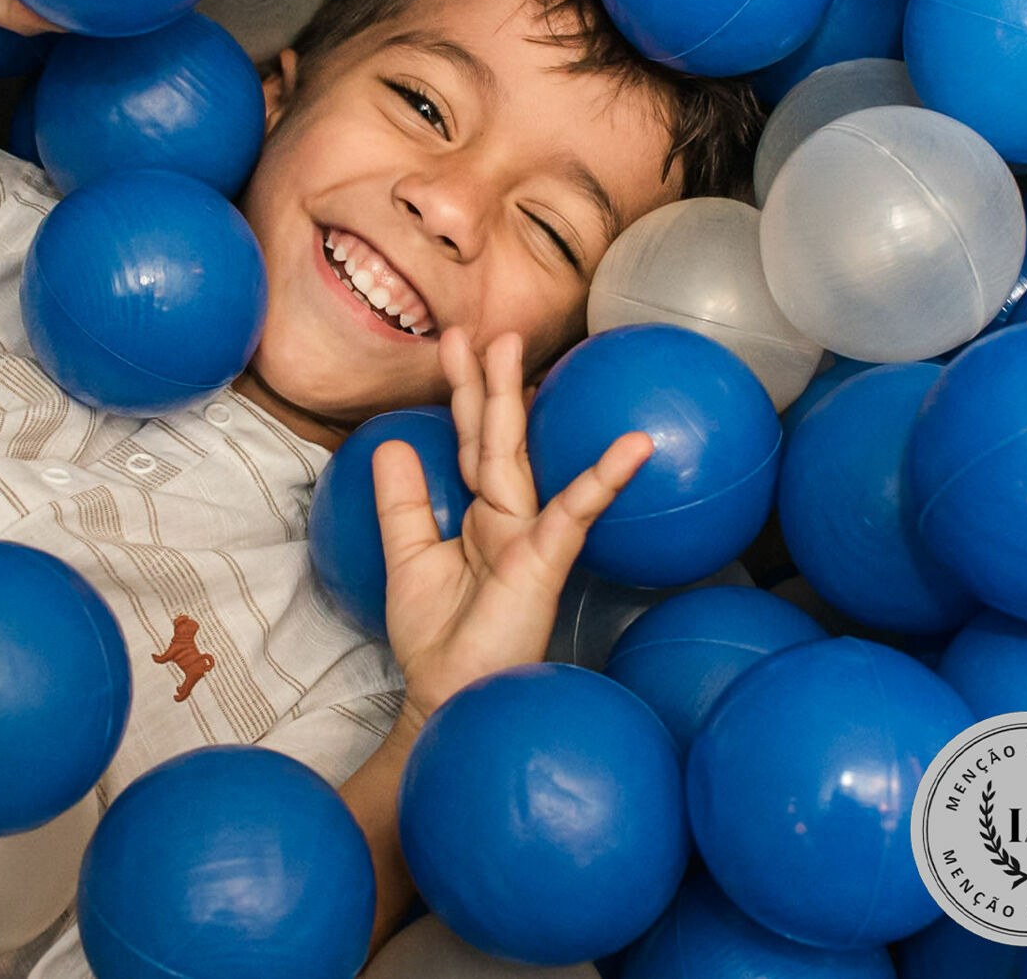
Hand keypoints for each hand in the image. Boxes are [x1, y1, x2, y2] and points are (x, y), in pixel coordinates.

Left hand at [372, 329, 653, 732]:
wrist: (450, 698)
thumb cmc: (438, 638)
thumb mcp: (408, 559)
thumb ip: (403, 502)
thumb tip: (393, 442)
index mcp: (480, 515)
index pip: (468, 442)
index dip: (460, 394)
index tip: (451, 344)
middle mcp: (507, 518)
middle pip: (495, 437)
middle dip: (488, 382)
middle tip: (486, 328)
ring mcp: (528, 536)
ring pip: (519, 458)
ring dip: (515, 403)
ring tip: (516, 351)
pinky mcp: (545, 562)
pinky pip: (574, 514)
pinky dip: (604, 479)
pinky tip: (633, 445)